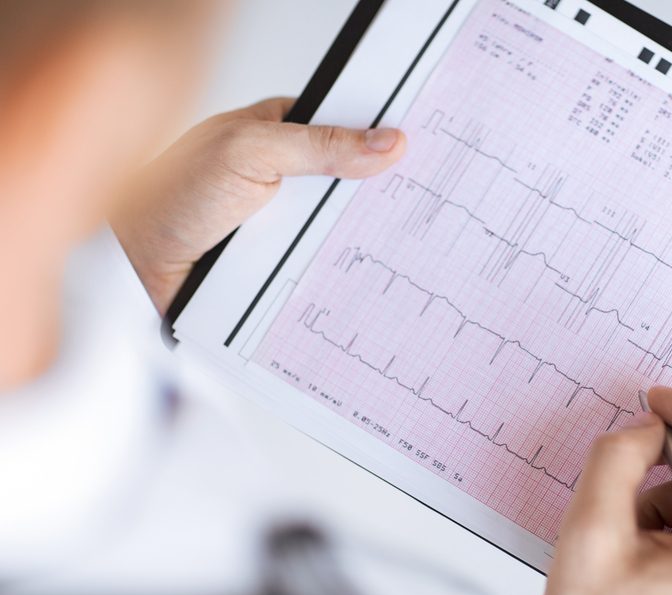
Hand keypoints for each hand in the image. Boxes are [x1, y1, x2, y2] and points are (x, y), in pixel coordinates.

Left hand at [111, 97, 405, 313]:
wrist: (134, 267)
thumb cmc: (170, 195)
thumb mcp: (250, 153)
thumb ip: (318, 145)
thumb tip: (385, 142)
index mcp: (281, 131)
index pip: (348, 126)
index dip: (383, 137)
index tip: (422, 150)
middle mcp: (287, 174)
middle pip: (353, 182)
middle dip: (379, 196)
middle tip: (418, 205)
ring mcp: (285, 219)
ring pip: (341, 228)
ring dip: (358, 240)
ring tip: (400, 247)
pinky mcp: (280, 260)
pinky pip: (322, 264)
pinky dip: (336, 271)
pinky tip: (359, 276)